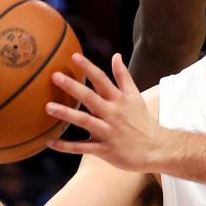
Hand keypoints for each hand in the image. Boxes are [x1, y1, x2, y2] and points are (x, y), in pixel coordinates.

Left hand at [48, 52, 163, 169]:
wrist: (156, 149)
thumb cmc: (143, 122)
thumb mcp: (135, 97)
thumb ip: (123, 76)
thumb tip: (115, 55)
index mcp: (118, 100)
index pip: (102, 79)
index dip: (88, 67)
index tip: (74, 56)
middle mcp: (112, 114)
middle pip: (90, 98)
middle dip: (73, 87)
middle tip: (55, 77)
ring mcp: (108, 132)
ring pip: (85, 121)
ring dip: (67, 114)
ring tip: (49, 107)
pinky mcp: (106, 150)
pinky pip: (83, 148)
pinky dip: (67, 146)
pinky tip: (51, 142)